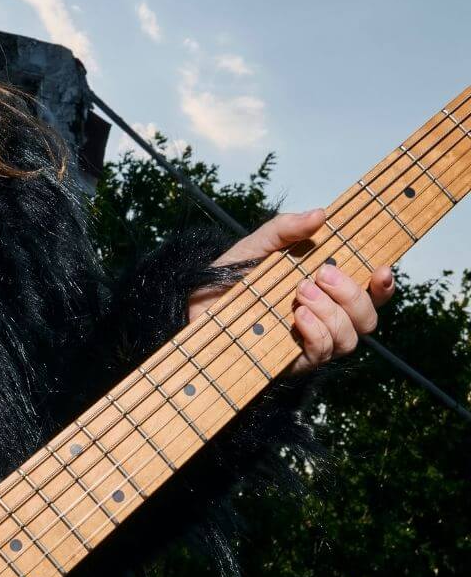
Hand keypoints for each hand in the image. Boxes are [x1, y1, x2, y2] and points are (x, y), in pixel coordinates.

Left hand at [186, 207, 395, 375]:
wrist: (191, 310)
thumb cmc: (227, 279)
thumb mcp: (256, 246)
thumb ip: (286, 229)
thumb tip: (320, 214)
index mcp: (325, 290)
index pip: (371, 293)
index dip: (385, 285)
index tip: (381, 269)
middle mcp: (324, 318)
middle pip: (368, 318)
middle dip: (354, 294)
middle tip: (322, 274)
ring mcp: (310, 342)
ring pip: (350, 338)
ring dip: (333, 313)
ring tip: (301, 293)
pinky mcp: (291, 362)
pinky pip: (322, 353)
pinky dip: (316, 332)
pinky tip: (296, 315)